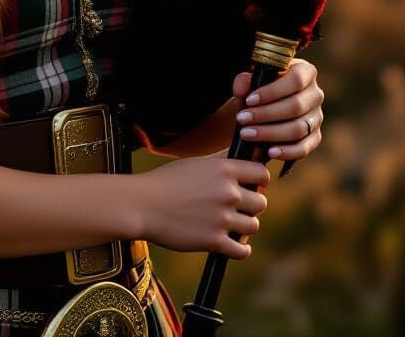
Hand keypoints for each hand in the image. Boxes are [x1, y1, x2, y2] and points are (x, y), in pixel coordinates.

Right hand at [134, 154, 269, 258]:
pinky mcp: (214, 241)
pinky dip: (239, 249)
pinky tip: (229, 243)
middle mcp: (228, 192)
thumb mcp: (195, 163)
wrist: (142, 204)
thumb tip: (242, 154)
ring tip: (228, 224)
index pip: (262, 173)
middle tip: (234, 207)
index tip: (251, 185)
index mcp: (223, 170)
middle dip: (250, 205)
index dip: (259, 180)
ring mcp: (222, 218)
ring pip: (253, 225)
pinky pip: (243, 250)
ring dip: (243, 226)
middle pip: (261, 202)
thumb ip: (222, 160)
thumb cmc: (166, 181)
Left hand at [231, 58, 323, 163]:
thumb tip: (241, 89)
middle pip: (296, 106)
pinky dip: (287, 151)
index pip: (295, 80)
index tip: (249, 100)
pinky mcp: (315, 137)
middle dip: (265, 114)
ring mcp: (317, 117)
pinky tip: (269, 152)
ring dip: (270, 133)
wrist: (260, 109)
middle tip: (241, 119)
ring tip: (247, 134)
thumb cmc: (257, 89)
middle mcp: (315, 94)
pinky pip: (304, 147)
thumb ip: (244, 80)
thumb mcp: (249, 80)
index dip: (272, 91)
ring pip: (298, 128)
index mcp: (304, 71)